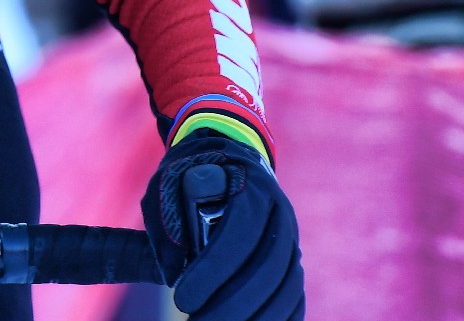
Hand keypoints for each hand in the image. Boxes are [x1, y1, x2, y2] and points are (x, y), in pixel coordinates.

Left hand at [141, 129, 302, 320]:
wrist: (228, 159)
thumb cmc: (189, 175)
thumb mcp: (168, 183)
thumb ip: (169, 222)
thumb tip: (176, 272)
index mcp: (250, 185)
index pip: (238, 233)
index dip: (213, 270)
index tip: (181, 299)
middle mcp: (279, 213)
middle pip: (267, 267)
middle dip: (233, 304)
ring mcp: (291, 239)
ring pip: (287, 286)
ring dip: (258, 317)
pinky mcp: (292, 261)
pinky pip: (295, 297)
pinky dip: (281, 318)